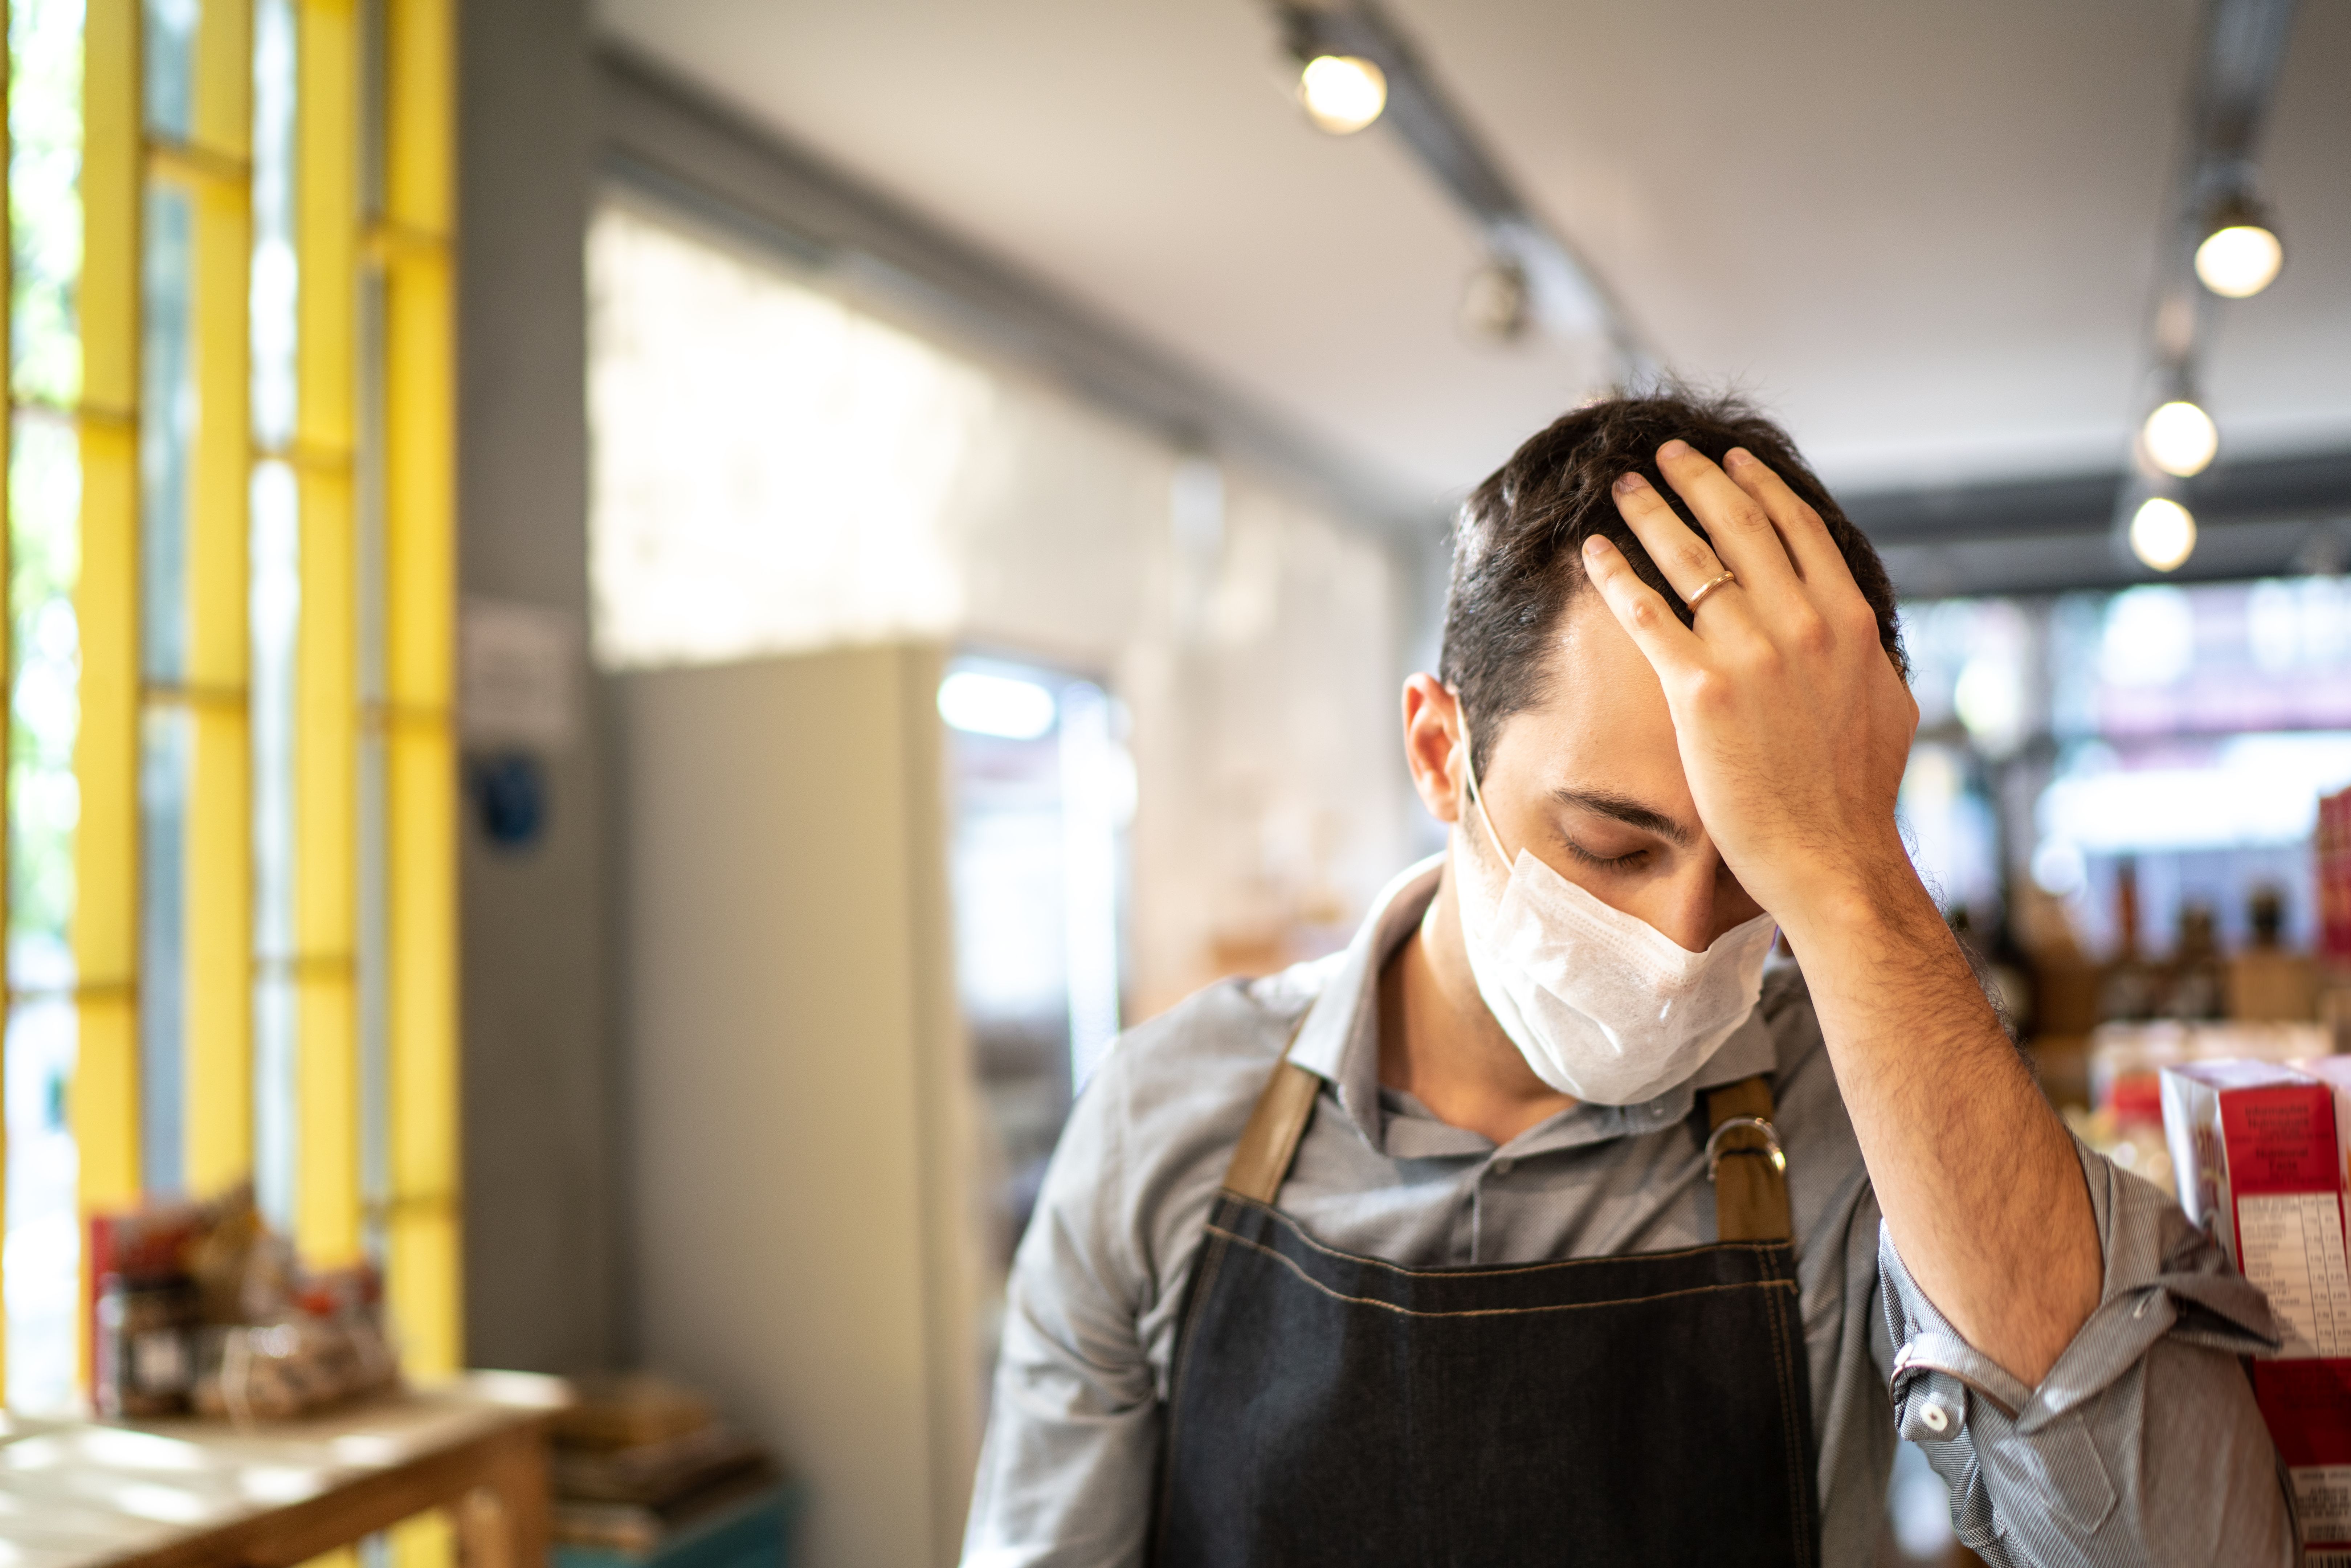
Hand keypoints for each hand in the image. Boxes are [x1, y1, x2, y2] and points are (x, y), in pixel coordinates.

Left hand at [1579, 441, 1919, 930]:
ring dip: (1650, 514)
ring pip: (1689, 560)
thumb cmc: (1858, 792)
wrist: (1831, 856)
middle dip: (1696, 481)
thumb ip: (1869, 653)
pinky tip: (1593, 553)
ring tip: (1624, 487)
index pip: (1797, 527)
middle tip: (1665, 455)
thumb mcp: (1887, 702)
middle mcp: (1802, 624)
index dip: (1758, 485)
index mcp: (1849, 620)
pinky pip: (1648, 615)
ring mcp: (1751, 654)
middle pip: (1738, 527)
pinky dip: (1617, 576)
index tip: (1730, 460)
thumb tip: (1860, 625)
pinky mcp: (1701, 691)